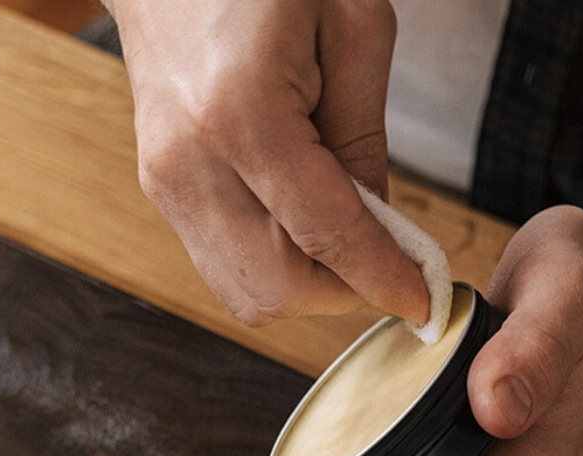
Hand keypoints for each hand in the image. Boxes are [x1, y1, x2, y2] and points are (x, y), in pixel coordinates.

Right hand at [109, 0, 428, 325]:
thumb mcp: (352, 27)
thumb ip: (366, 139)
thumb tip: (377, 231)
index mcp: (238, 114)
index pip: (324, 235)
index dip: (381, 277)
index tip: (420, 301)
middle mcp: (189, 164)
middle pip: (280, 287)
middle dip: (343, 290)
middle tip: (384, 259)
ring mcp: (166, 185)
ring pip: (249, 293)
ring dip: (309, 285)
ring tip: (341, 234)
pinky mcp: (162, 193)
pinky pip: (228, 268)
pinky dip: (276, 266)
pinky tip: (300, 224)